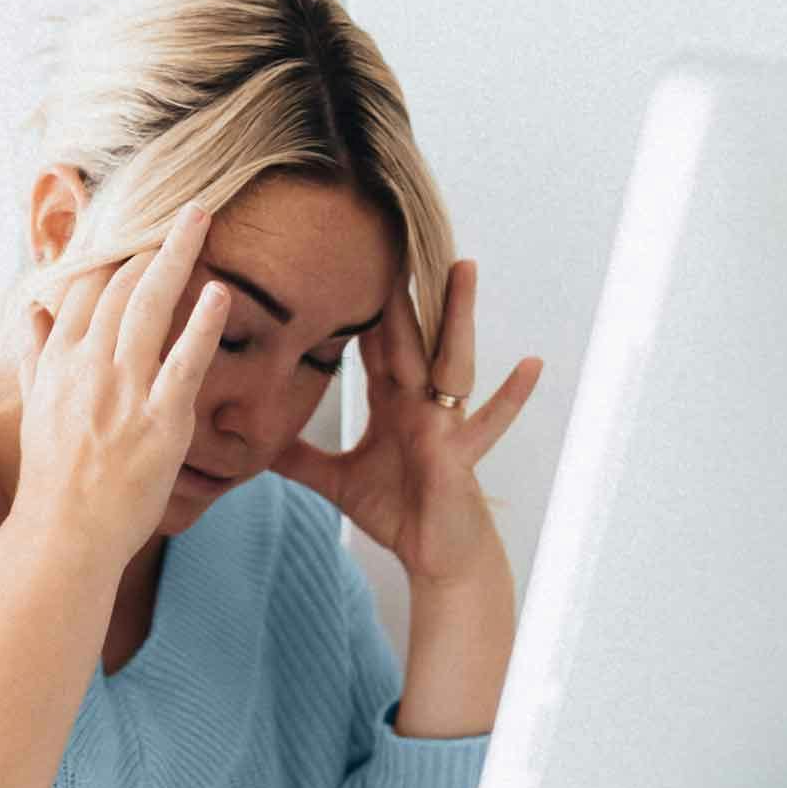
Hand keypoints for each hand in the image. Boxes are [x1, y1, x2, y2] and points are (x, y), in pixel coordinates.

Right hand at [11, 203, 230, 570]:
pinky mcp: (160, 419)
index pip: (85, 288)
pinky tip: (220, 292)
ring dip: (177, 257)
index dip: (116, 251)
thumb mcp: (33, 407)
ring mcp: (124, 390)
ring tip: (201, 221)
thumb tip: (33, 308)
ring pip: (149, 306)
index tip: (143, 225)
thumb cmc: (54, 476)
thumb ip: (34, 354)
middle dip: (154, 242)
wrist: (64, 532)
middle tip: (188, 209)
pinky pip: (185, 361)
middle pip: (119, 285)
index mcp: (58, 360)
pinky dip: (203, 323)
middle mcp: (87, 365)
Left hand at [271, 259, 541, 587]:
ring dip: (457, 315)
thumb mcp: (337, 480)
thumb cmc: (399, 512)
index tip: (344, 255)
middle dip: (402, 289)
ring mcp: (445, 423)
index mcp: (393, 402)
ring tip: (464, 268)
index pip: (373, 343)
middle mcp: (421, 402)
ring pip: (448, 359)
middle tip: (394, 231)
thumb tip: (253, 442)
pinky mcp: (461, 453)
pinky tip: (533, 364)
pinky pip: (489, 421)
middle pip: (408, 335)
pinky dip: (512, 396)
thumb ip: (300, 458)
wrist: (437, 556)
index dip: (359, 304)